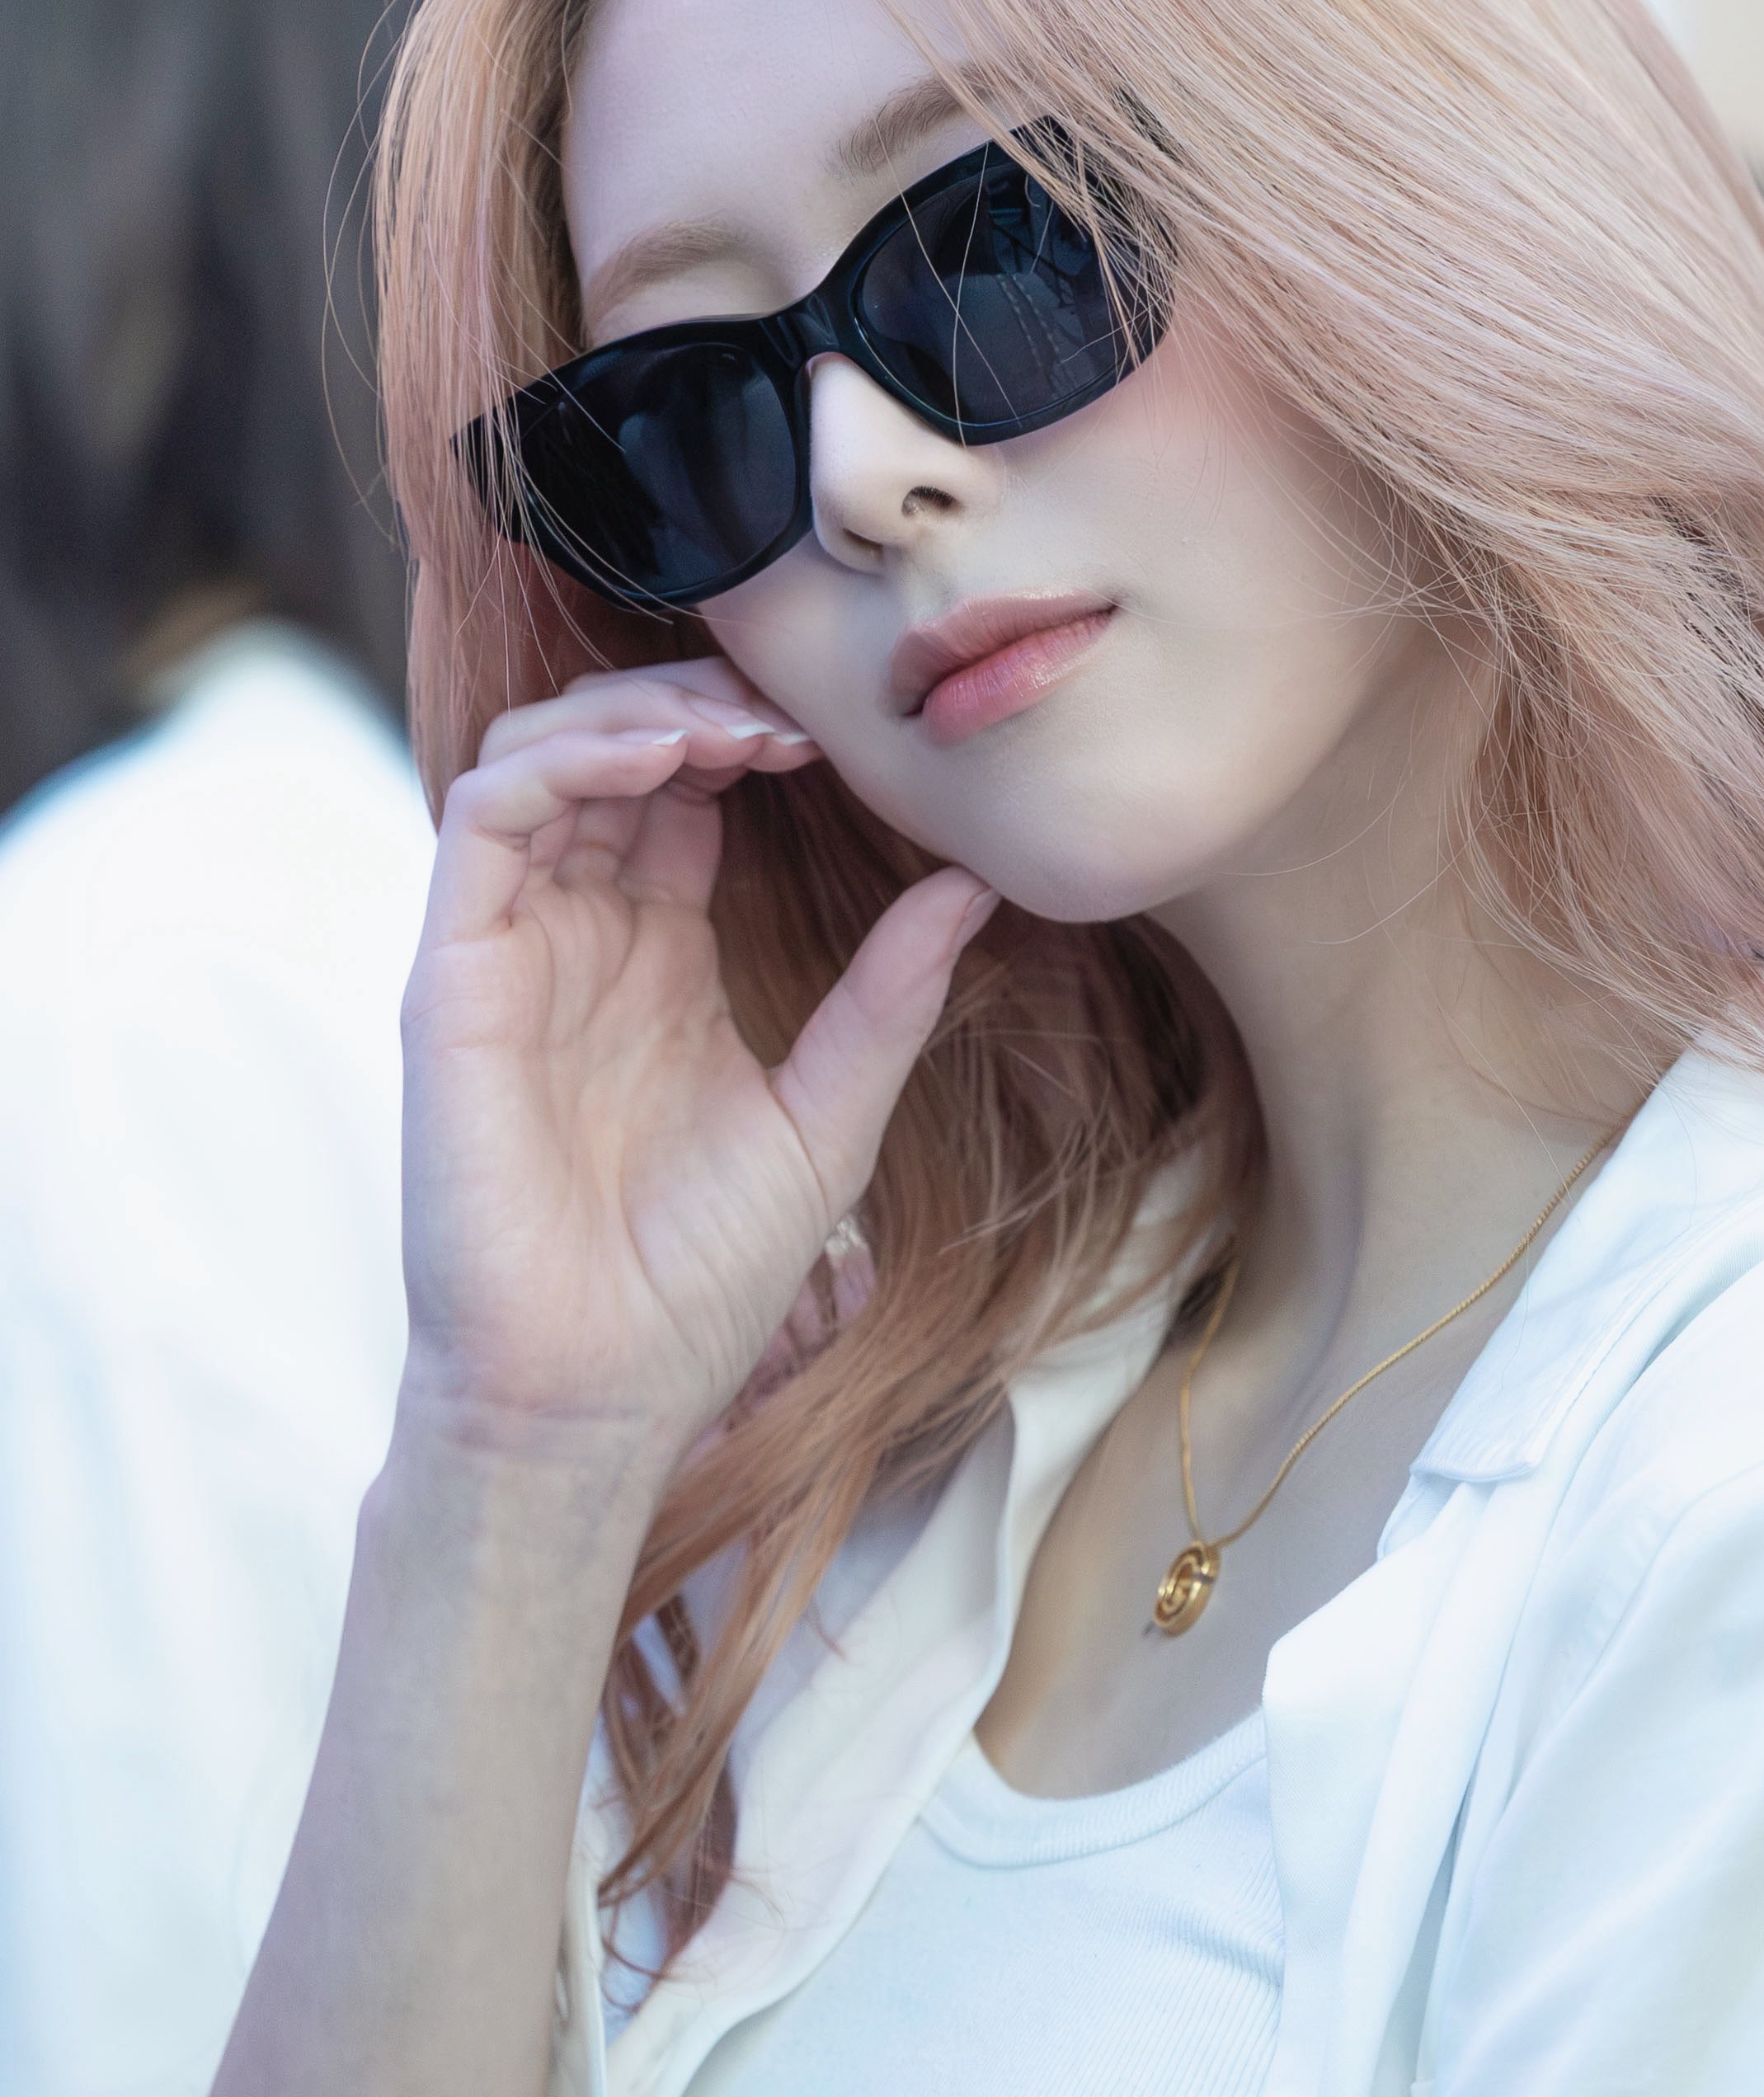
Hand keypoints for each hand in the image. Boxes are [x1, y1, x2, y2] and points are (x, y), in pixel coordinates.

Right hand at [396, 655, 992, 1473]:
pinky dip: (569, 758)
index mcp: (659, 956)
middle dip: (700, 700)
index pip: (687, 792)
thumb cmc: (702, 1282)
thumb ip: (890, 997)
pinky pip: (483, 816)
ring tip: (738, 726)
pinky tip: (665, 756)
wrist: (600, 1396)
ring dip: (636, 710)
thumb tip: (976, 884)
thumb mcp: (829, 1118)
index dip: (751, 734)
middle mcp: (579, 935)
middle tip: (794, 710)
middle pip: (612, 750)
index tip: (840, 732)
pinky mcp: (453, 974)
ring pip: (538, 755)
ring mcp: (510, 948)